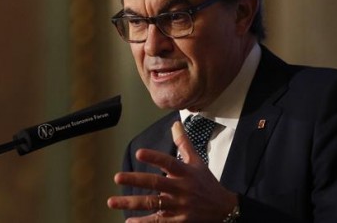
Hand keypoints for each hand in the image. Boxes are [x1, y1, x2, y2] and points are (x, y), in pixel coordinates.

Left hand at [107, 121, 237, 221]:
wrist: (224, 210)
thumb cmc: (206, 183)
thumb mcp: (197, 162)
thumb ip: (183, 143)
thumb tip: (175, 124)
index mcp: (185, 172)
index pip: (169, 162)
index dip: (154, 158)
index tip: (139, 153)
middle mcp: (182, 189)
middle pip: (157, 184)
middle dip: (136, 180)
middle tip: (117, 177)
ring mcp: (180, 206)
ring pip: (154, 204)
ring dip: (132, 203)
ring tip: (112, 201)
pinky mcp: (179, 221)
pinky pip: (160, 222)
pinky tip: (129, 221)